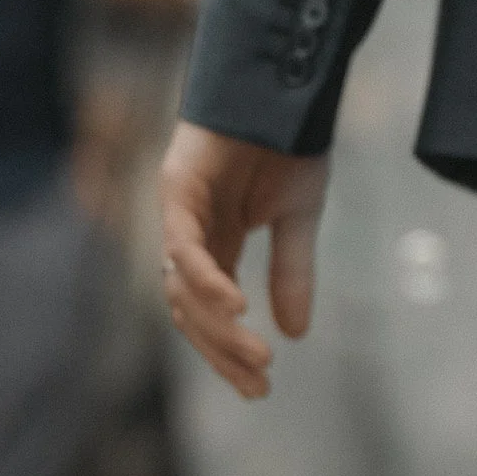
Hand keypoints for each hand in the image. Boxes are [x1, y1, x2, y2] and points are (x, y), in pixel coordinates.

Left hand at [159, 121, 329, 399]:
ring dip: (218, 327)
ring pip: (184, 290)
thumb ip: (292, 274)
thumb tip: (296, 334)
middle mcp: (191, 235)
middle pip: (192, 312)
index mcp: (218, 244)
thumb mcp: (299, 219)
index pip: (212, 313)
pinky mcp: (176, 190)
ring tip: (257, 355)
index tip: (261, 388)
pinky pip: (184, 247)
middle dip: (223, 352)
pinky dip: (205, 280)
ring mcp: (180, 214)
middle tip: (259, 384)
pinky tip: (237, 306)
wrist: (283, 88)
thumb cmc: (289, 143)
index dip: (230, 353)